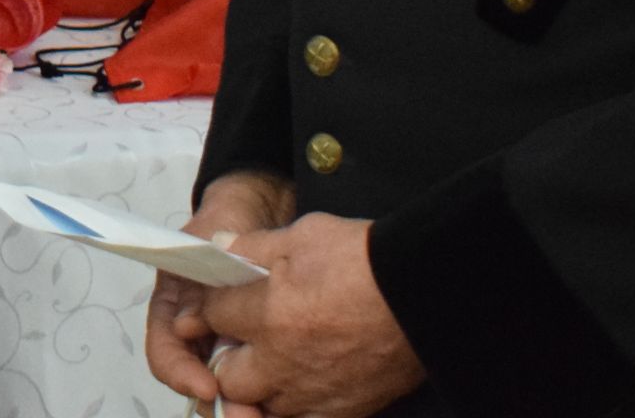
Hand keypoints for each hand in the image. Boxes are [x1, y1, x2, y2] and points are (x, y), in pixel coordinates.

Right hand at [147, 170, 294, 416]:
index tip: (208, 387)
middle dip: (215, 400)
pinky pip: (254, 379)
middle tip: (244, 415)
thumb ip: (200, 261)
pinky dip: (264, 394)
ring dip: (241, 403)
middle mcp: (193, 330)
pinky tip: (282, 403)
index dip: (180, 372)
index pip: (164, 348)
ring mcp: (223, 341)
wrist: (261, 218)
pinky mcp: (253, 348)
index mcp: (172, 305)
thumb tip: (193, 313)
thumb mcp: (211, 235)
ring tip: (263, 416)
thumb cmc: (230, 222)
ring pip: (224, 385)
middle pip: (192, 378)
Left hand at [200, 211, 425, 417]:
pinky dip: (294, 407)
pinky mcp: (345, 411)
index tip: (217, 303)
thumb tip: (218, 248)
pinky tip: (300, 387)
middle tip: (243, 339)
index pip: (210, 318)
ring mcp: (313, 392)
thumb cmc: (366, 259)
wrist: (424, 292)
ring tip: (272, 364)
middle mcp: (282, 362)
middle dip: (227, 356)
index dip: (210, 307)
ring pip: (260, 405)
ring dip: (258, 387)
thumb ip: (252, 246)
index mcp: (267, 315)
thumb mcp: (304, 234)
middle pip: (226, 375)